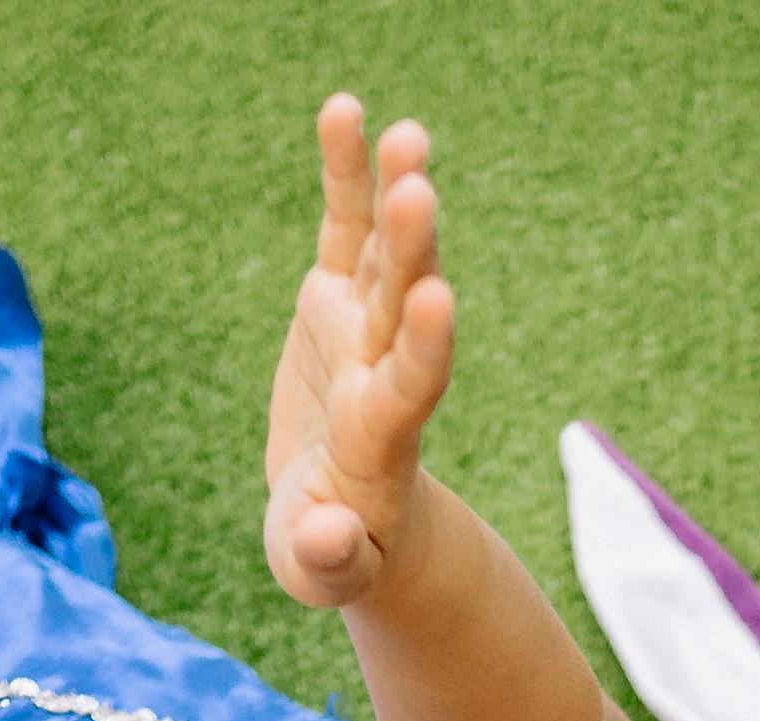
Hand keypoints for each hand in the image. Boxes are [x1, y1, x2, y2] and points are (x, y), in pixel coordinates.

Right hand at [269, 100, 462, 614]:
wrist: (350, 518)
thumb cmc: (336, 554)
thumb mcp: (322, 571)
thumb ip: (327, 558)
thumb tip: (330, 537)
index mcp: (383, 437)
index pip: (413, 386)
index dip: (425, 346)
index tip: (437, 300)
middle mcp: (384, 370)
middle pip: (403, 304)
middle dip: (411, 251)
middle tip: (419, 192)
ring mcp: (364, 329)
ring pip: (384, 256)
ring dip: (393, 194)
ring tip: (405, 134)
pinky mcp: (335, 301)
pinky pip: (343, 227)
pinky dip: (347, 175)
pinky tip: (346, 111)